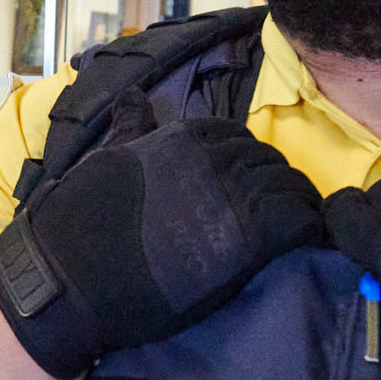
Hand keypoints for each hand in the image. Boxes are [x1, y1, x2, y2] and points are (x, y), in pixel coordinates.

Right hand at [0, 104, 323, 379]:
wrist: (72, 281)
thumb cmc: (80, 226)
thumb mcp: (106, 161)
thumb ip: (130, 128)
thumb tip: (134, 98)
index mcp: (183, 137)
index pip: (239, 138)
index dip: (244, 167)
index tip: (240, 193)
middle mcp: (214, 157)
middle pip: (270, 163)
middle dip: (274, 186)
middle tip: (268, 217)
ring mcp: (235, 195)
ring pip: (293, 188)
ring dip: (296, 208)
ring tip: (288, 233)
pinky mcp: (251, 238)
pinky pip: (303, 222)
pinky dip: (308, 231)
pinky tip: (299, 245)